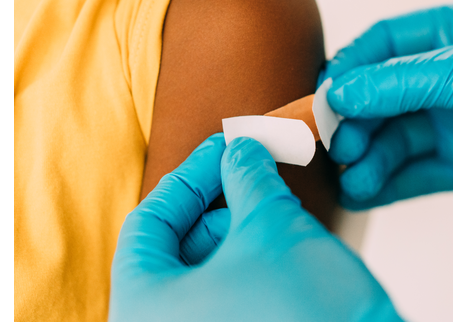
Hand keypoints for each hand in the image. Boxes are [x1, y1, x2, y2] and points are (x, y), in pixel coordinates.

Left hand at [110, 134, 400, 321]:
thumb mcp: (271, 225)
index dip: (190, 176)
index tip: (221, 148)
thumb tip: (242, 151)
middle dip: (217, 205)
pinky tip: (278, 243)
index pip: (148, 223)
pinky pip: (223, 297)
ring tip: (272, 209)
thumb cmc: (308, 312)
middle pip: (173, 249)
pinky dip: (246, 264)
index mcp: (144, 306)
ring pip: (202, 273)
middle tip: (250, 171)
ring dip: (236, 233)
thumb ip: (246, 177)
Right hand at [323, 4, 452, 218]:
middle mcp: (447, 78)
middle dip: (352, 122)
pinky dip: (387, 184)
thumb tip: (340, 92)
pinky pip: (413, 174)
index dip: (347, 70)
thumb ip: (406, 82)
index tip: (324, 100)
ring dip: (367, 159)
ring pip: (392, 139)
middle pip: (379, 96)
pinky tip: (367, 193)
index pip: (381, 45)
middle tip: (335, 148)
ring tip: (353, 180)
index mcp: (451, 35)